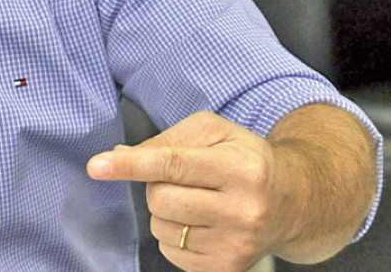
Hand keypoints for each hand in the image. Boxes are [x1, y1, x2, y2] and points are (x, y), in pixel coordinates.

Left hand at [86, 111, 283, 271]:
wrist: (294, 202)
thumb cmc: (245, 159)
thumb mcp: (215, 132)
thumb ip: (167, 140)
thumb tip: (120, 156)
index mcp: (240, 168)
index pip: (174, 165)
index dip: (131, 165)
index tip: (97, 166)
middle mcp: (242, 210)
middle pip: (160, 199)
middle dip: (157, 186)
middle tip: (183, 180)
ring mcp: (236, 245)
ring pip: (162, 228)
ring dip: (165, 212)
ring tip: (196, 200)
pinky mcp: (228, 269)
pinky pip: (171, 253)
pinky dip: (174, 235)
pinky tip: (201, 222)